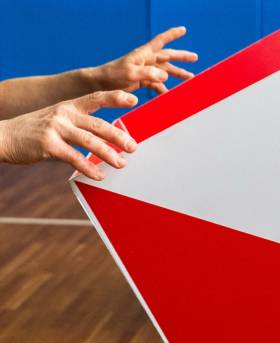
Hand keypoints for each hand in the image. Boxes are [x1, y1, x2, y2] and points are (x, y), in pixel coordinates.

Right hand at [0, 90, 137, 179]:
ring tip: (121, 163)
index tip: (134, 99)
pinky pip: (74, 157)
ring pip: (89, 141)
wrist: (2, 136)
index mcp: (69, 106)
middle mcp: (64, 114)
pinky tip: (99, 176)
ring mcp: (55, 128)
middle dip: (118, 135)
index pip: (96, 98)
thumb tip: (109, 136)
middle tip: (133, 147)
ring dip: (108, 153)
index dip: (115, 97)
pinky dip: (89, 168)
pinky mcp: (47, 145)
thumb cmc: (35, 130)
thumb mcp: (57, 119)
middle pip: (98, 124)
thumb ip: (80, 123)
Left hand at [92, 26, 197, 93]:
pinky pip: (158, 85)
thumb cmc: (114, 75)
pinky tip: (171, 96)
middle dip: (182, 57)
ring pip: (166, 71)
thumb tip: (165, 75)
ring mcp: (146, 71)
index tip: (183, 29)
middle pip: (168, 57)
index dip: (172, 35)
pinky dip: (165, 90)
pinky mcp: (143, 81)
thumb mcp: (131, 73)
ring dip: (178, 74)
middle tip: (195, 57)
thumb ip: (148, 73)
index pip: (161, 41)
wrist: (101, 84)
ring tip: (190, 79)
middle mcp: (147, 60)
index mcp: (144, 54)